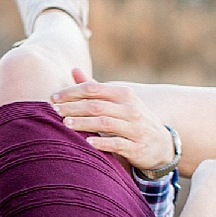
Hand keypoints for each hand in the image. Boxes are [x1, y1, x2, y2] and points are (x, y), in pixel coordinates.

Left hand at [51, 71, 175, 172]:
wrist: (162, 145)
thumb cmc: (133, 120)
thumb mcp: (118, 101)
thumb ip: (95, 87)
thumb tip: (74, 70)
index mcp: (124, 94)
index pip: (94, 89)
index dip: (72, 92)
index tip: (53, 97)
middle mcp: (130, 109)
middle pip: (96, 105)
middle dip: (73, 107)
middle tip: (54, 111)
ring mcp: (134, 128)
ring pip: (105, 123)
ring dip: (83, 123)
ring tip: (65, 124)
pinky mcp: (136, 147)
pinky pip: (117, 143)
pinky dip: (102, 142)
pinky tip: (87, 142)